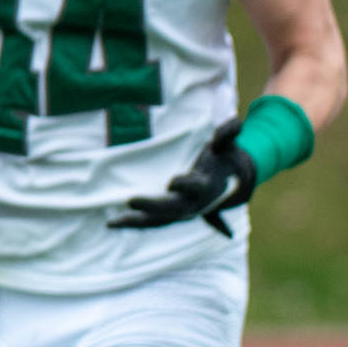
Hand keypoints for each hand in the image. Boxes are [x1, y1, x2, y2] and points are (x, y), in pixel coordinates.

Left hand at [108, 118, 255, 236]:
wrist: (236, 182)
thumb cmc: (227, 158)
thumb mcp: (228, 144)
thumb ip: (228, 135)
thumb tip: (236, 122)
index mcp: (209, 187)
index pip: (196, 188)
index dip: (185, 185)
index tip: (171, 182)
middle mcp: (195, 202)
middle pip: (174, 208)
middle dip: (153, 206)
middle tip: (130, 200)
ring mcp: (183, 210)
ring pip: (160, 220)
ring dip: (137, 222)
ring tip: (113, 223)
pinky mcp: (174, 212)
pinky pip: (153, 220)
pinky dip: (135, 223)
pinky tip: (112, 224)